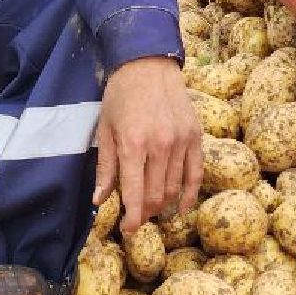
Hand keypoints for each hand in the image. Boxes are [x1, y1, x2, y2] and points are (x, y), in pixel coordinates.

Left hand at [93, 56, 202, 232]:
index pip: (135, 193)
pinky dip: (190, 194)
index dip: (132, 217)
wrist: (149, 64)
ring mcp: (181, 141)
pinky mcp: (196, 137)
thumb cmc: (121, 95)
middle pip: (157, 194)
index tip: (128, 230)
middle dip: (146, 212)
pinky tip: (182, 207)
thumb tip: (99, 200)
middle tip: (138, 217)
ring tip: (154, 209)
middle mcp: (160, 145)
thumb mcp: (105, 129)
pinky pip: (196, 174)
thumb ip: (105, 167)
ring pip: (175, 187)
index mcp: (133, 144)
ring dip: (164, 204)